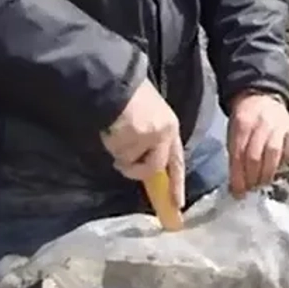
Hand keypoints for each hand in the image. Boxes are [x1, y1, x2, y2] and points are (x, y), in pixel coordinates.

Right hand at [102, 80, 183, 210]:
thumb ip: (152, 140)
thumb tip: (147, 165)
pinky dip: (111, 144)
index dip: (176, 184)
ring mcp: (150, 135)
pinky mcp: (134, 135)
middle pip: (153, 167)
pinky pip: (118, 152)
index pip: (176, 161)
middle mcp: (165, 133)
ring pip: (130, 161)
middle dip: (135, 170)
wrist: (117, 82)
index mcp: (171, 128)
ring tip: (115, 131)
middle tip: (122, 163)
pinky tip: (111, 128)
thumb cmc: (131, 97)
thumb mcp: (150, 117)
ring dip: (118, 151)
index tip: (177, 205)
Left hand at [227, 91, 288, 196]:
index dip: (238, 176)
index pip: (238, 154)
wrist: (262, 99)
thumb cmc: (245, 123)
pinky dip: (284, 162)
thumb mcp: (234, 134)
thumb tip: (236, 186)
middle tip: (249, 189)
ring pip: (273, 154)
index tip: (237, 192)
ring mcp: (281, 124)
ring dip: (266, 174)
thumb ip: (235, 157)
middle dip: (251, 177)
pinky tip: (277, 168)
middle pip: (255, 155)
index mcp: (243, 122)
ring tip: (261, 183)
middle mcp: (262, 122)